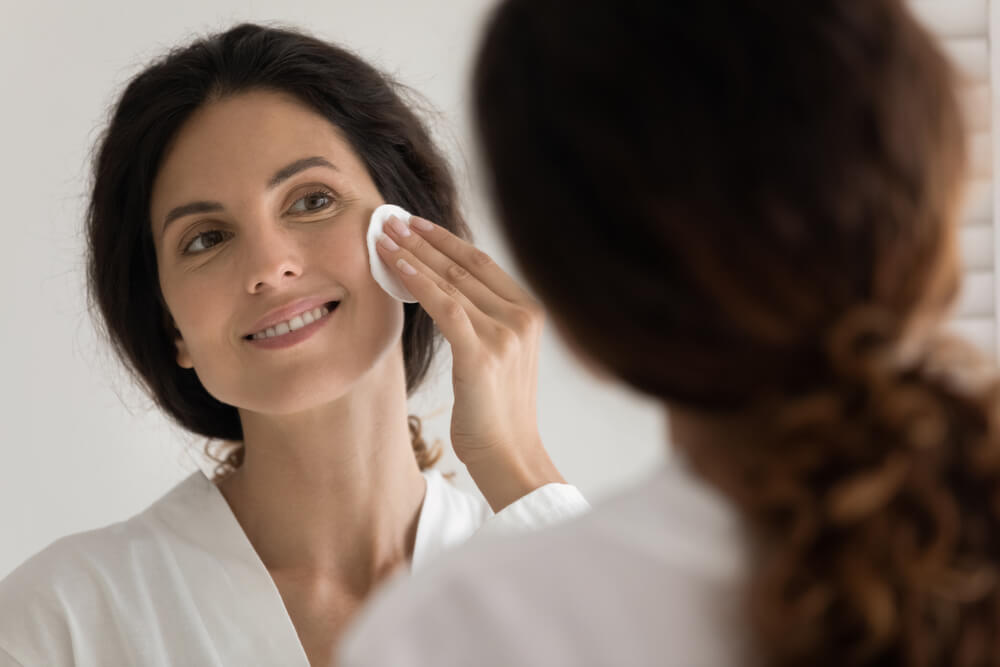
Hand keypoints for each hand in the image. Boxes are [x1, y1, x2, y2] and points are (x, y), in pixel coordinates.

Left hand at [377, 215, 564, 510]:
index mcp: (530, 313)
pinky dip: (418, 281)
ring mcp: (505, 333)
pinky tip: (395, 266)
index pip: (482, 264)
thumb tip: (446, 294)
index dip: (446, 240)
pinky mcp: (482, 353)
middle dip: (424, 239)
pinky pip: (444, 306)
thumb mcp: (500, 358)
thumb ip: (484, 323)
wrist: (511, 456)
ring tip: (384, 236)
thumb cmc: (498, 414)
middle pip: (464, 266)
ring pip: (451, 281)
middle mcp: (521, 317)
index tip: (417, 224)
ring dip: (413, 254)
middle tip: (391, 219)